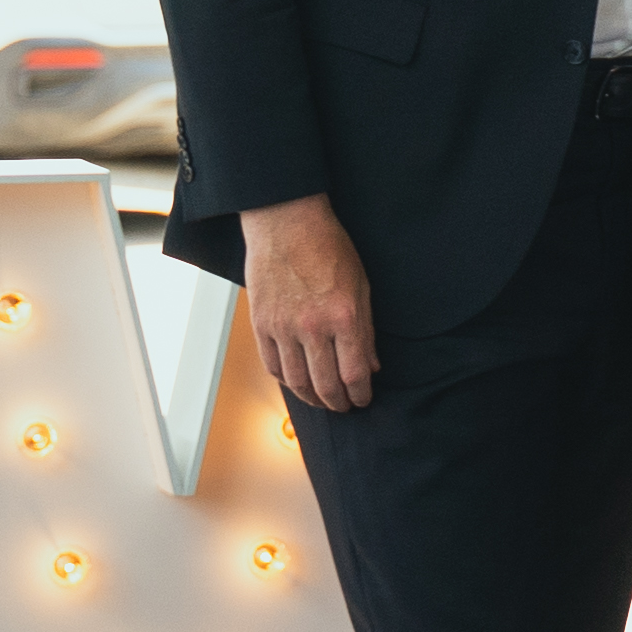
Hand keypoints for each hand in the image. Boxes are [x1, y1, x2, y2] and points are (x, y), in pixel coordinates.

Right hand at [240, 193, 377, 411]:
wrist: (287, 224)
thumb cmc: (330, 249)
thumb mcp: (362, 286)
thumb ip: (366, 330)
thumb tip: (371, 366)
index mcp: (344, 316)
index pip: (354, 373)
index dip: (361, 393)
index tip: (364, 399)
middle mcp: (312, 327)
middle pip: (325, 384)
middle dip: (338, 402)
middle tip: (346, 407)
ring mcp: (282, 328)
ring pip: (296, 381)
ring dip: (311, 398)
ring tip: (323, 401)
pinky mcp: (260, 325)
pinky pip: (272, 365)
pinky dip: (286, 381)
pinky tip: (297, 383)